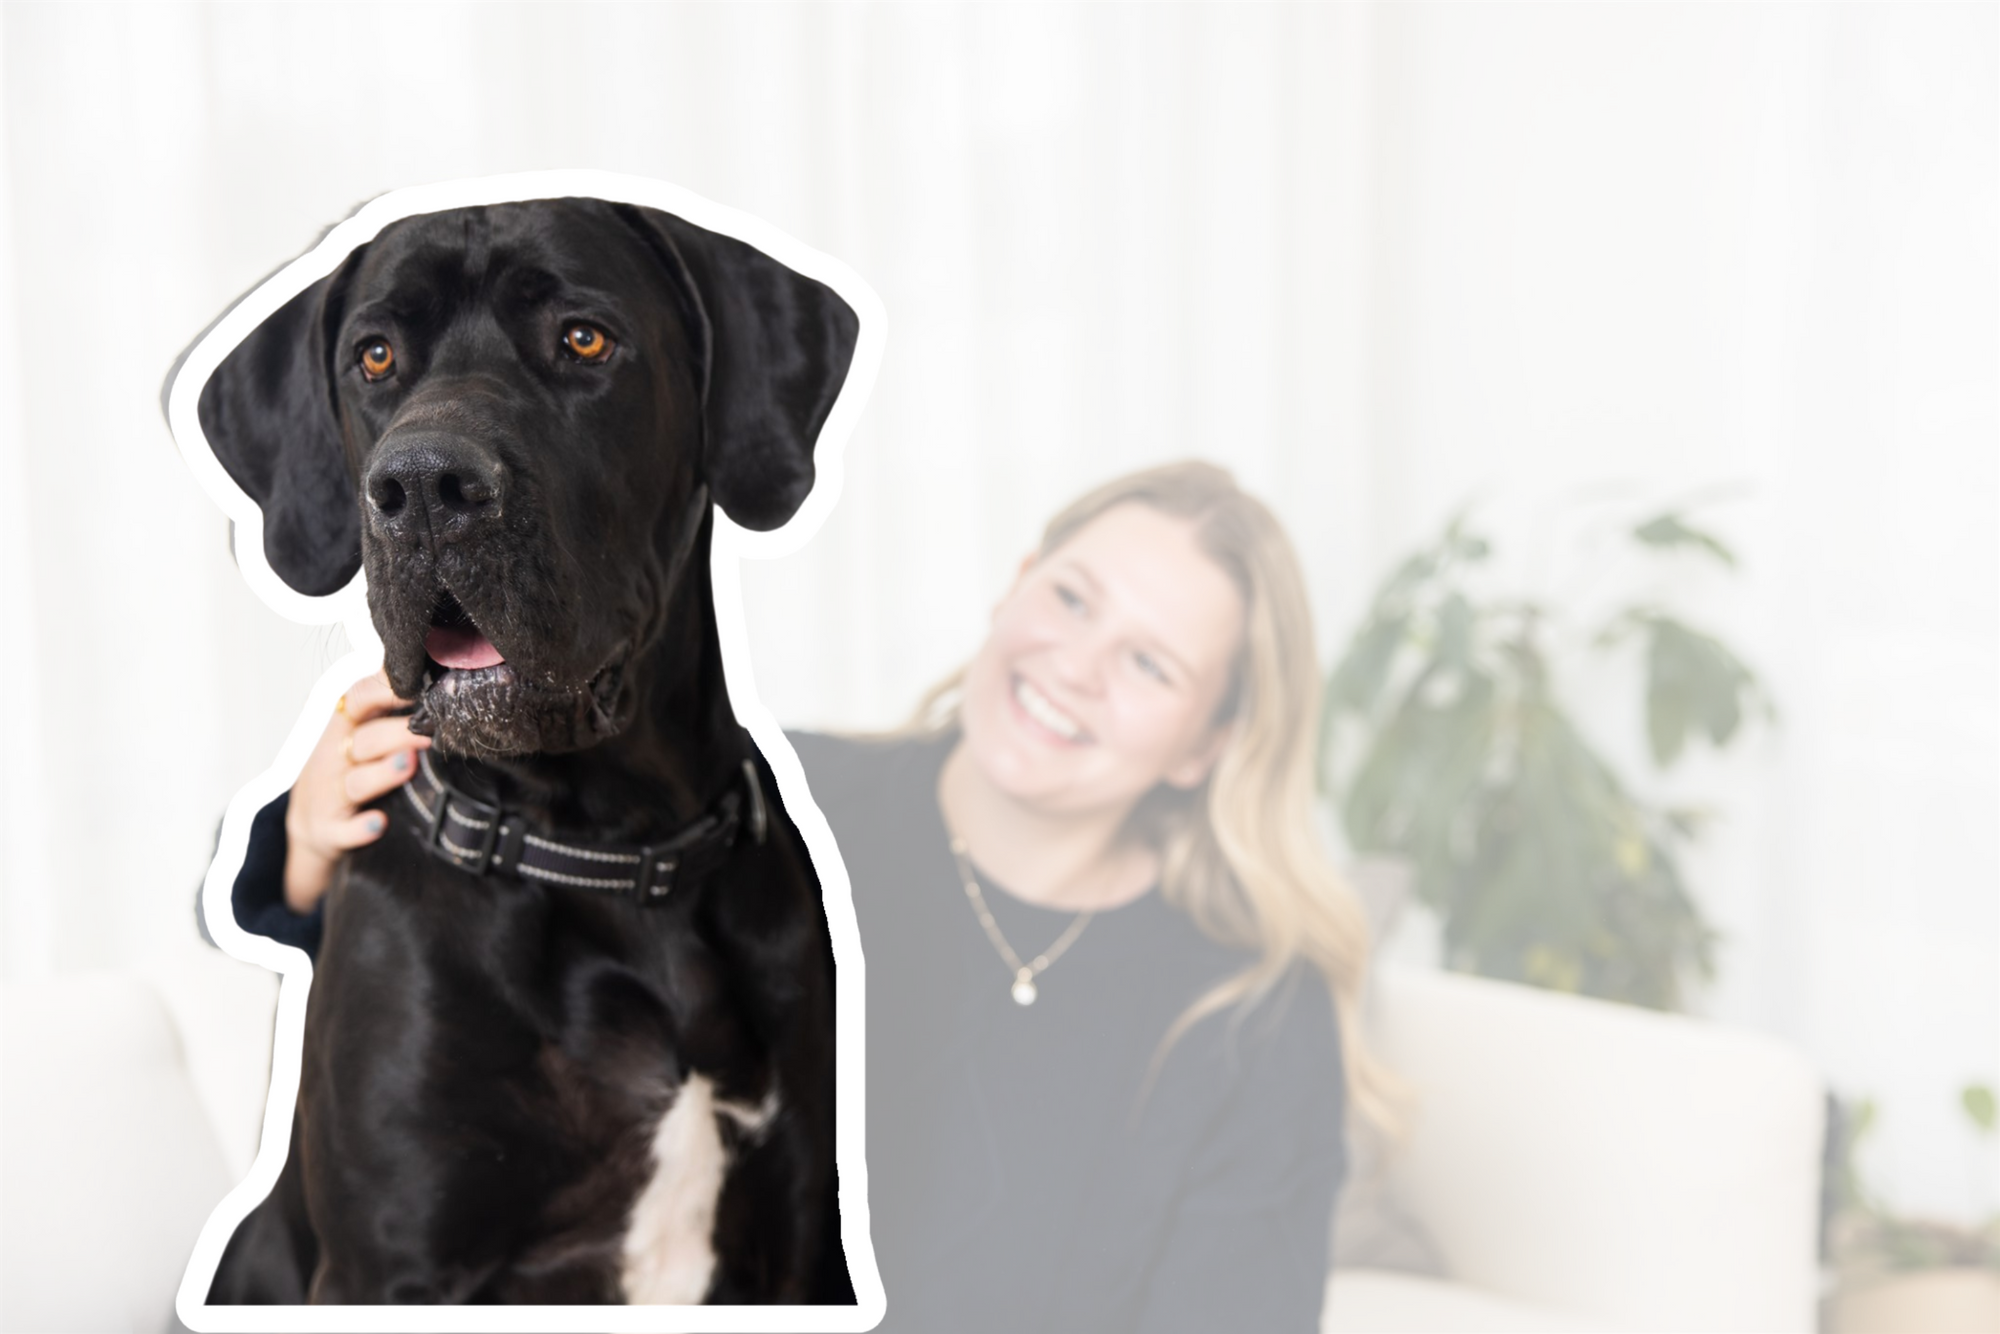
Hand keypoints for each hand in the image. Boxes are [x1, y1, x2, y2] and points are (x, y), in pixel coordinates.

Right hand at [282, 670, 429, 913]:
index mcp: (345, 728)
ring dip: (382, 773)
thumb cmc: (345, 770)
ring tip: (408, 765)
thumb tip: (437, 681)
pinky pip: (344, 831)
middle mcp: (335, 757)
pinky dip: (360, 829)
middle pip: (364, 740)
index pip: (358, 699)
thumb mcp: (357, 735)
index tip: (417, 684)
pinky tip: (379, 824)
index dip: (384, 689)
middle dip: (396, 734)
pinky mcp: (329, 831)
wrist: (310, 824)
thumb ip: (389, 710)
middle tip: (428, 732)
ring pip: (356, 782)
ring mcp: (330, 795)